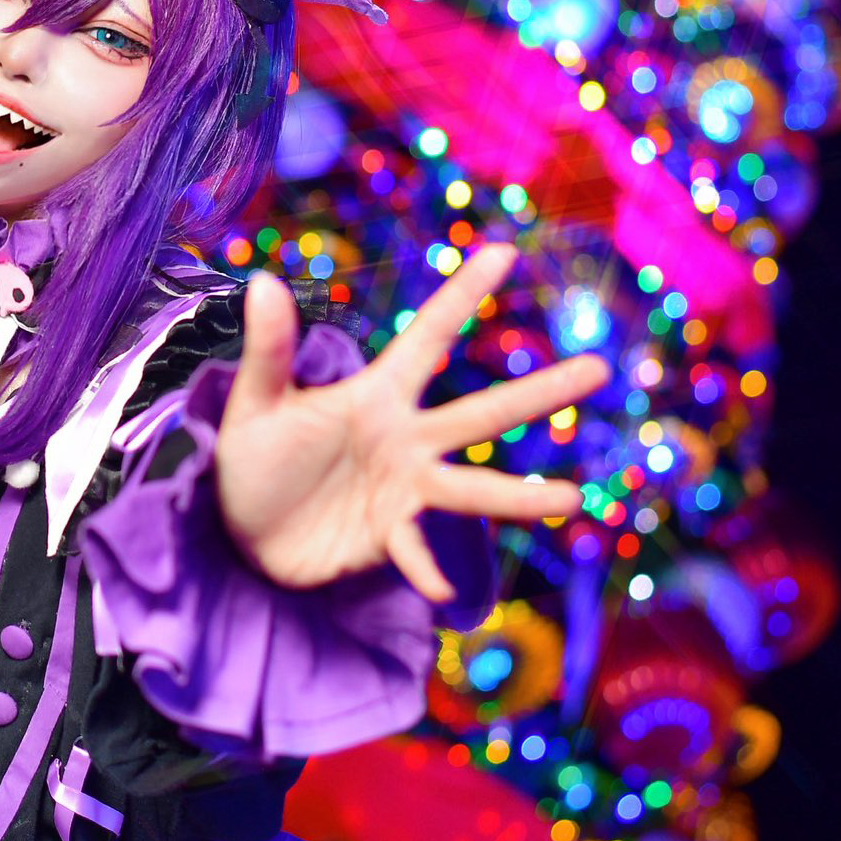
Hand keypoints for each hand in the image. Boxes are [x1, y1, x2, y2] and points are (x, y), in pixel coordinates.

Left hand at [215, 244, 601, 602]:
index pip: (427, 337)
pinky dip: (425, 568)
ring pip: (471, 488)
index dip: (462, 295)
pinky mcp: (386, 536)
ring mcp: (403, 488)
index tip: (503, 251)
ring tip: (571, 499)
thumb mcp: (256, 402)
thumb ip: (269, 349)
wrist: (240, 527)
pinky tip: (437, 589)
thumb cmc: (253, 456)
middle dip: (540, 392)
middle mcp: (404, 439)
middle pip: (481, 413)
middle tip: (599, 368)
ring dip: (519, 497)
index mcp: (376, 395)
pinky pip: (413, 551)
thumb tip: (264, 280)